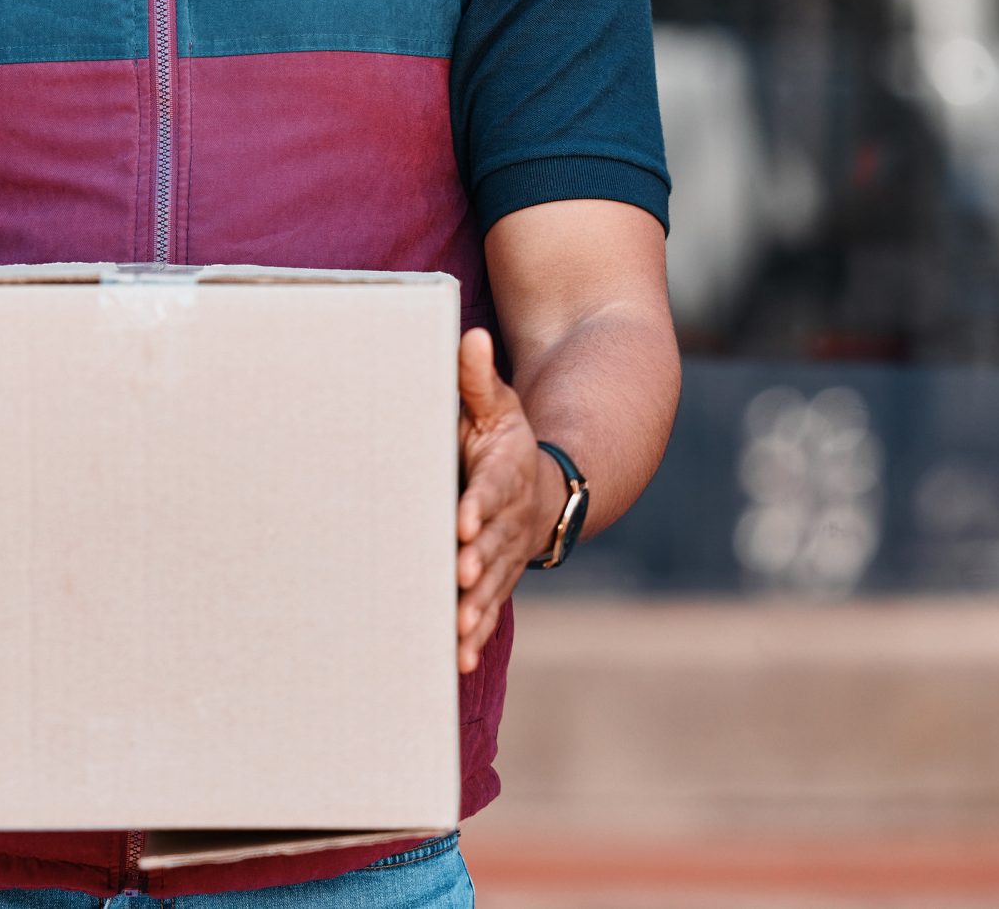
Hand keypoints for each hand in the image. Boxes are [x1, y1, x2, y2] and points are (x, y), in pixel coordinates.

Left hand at [454, 326, 554, 673]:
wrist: (541, 485)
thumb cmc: (503, 439)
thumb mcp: (496, 405)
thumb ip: (475, 377)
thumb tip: (469, 336)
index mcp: (505, 475)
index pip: (491, 490)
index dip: (478, 506)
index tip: (462, 523)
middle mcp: (509, 521)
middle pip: (494, 544)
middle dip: (479, 563)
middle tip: (461, 579)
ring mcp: (506, 554)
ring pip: (493, 585)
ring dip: (476, 608)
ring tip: (457, 632)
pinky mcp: (497, 580)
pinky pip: (486, 610)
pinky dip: (473, 634)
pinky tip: (456, 661)